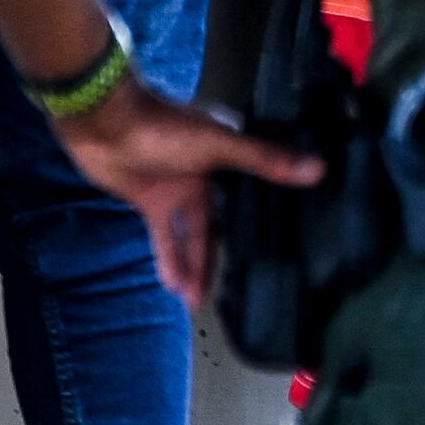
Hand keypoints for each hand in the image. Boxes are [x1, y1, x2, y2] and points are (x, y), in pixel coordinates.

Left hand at [51, 78, 322, 298]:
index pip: (258, 192)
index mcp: (230, 157)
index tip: (287, 245)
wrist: (105, 123)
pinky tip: (173, 284)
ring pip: (194, 235)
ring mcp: (179, 191)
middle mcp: (209, 177)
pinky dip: (169, 258)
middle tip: (236, 289)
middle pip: (224, 222)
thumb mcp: (220, 145)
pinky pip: (166, 237)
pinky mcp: (152, 202)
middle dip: (227, 254)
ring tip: (198, 300)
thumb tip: (319, 170)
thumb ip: (265, 160)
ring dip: (194, 265)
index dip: (271, 217)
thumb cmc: (166, 129)